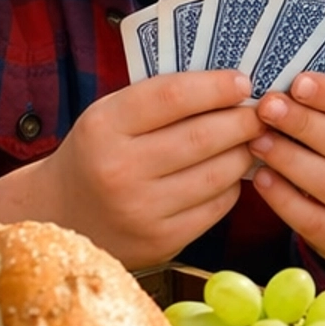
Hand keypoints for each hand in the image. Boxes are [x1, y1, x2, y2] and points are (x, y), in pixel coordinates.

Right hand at [0, 71, 261, 268]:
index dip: (216, 86)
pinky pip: (216, 207)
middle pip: (202, 136)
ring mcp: (141, 211)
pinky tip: (229, 173)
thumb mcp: (111, 115)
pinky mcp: (162, 242)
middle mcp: (119, 170)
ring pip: (217, 174)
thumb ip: (160, 99)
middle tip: (263, 112)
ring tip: (251, 140)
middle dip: (243, 121)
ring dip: (243, 153)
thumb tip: (232, 86)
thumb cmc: (98, 153)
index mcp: (104, 127)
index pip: (173, 96)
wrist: (62, 216)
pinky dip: (231, 186)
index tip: (243, 83)